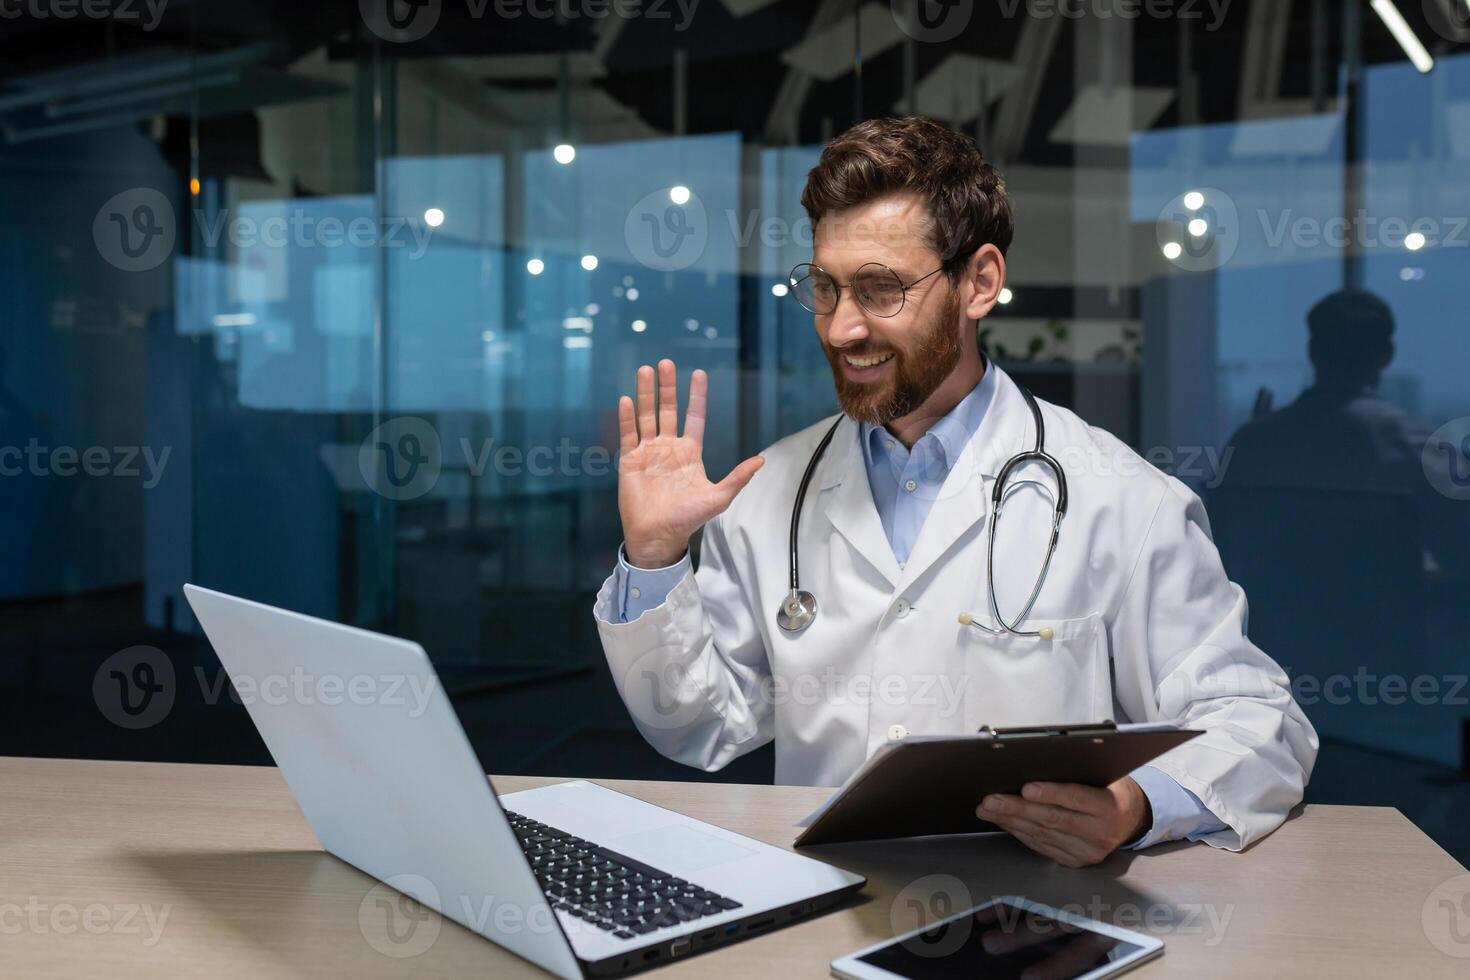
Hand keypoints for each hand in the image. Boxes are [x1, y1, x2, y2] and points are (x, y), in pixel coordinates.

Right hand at [618, 359, 764, 567]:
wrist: (659, 535)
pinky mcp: (630, 460)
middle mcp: (668, 448)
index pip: (694, 417)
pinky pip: (628, 434)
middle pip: (667, 409)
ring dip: (646, 394)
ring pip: (646, 416)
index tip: (698, 373)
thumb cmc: (688, 519)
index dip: (696, 396)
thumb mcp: (718, 497)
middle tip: (666, 363)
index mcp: (689, 452)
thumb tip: (762, 460)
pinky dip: (627, 417)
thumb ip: (738, 477)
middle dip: (667, 387)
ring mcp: (648, 452)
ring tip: (645, 370)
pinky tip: (627, 400)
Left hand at [975, 777, 1150, 867]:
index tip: (1025, 788)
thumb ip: (1077, 773)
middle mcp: (1100, 835)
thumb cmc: (1111, 788)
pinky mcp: (1074, 862)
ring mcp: (1087, 852)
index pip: (1076, 799)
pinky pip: (1041, 846)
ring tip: (988, 809)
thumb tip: (1034, 763)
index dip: (1050, 793)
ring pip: (1042, 834)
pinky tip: (1003, 821)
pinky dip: (1019, 832)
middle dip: (1017, 809)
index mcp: (1110, 808)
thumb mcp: (1105, 774)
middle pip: (1052, 819)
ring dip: (1011, 821)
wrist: (1131, 820)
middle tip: (990, 800)